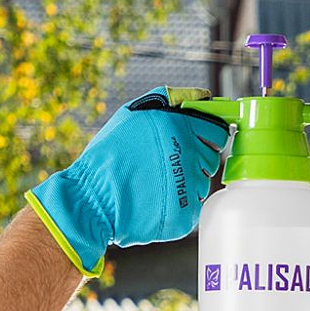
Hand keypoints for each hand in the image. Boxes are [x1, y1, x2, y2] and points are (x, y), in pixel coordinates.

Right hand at [25, 87, 229, 275]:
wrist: (92, 199)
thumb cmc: (108, 155)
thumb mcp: (134, 114)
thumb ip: (172, 100)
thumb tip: (204, 96)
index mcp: (180, 127)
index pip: (217, 131)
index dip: (207, 136)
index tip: (196, 141)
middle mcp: (190, 155)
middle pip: (211, 158)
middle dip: (195, 160)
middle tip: (167, 164)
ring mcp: (190, 187)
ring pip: (202, 183)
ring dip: (186, 183)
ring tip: (157, 183)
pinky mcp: (186, 214)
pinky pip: (193, 206)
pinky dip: (180, 204)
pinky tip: (157, 200)